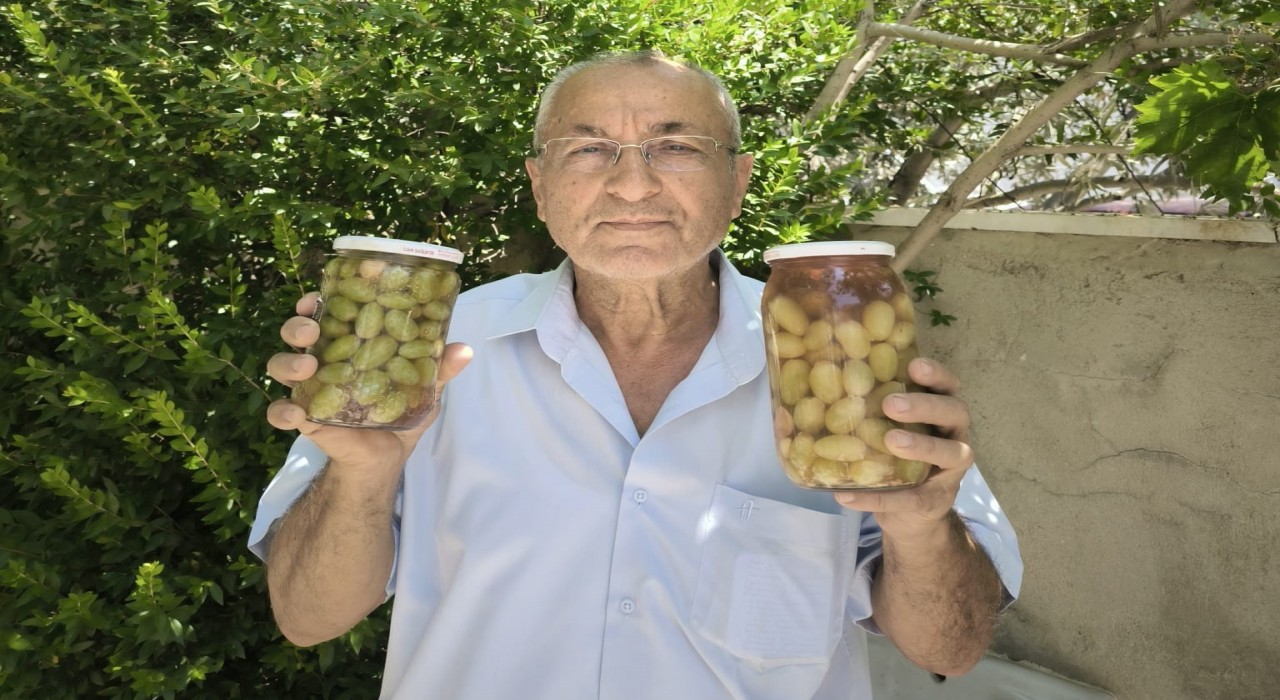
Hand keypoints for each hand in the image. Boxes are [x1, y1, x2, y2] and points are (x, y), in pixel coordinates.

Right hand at [264, 292, 471, 474]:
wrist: (385, 458)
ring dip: (288, 362)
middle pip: (296, 333)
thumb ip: (440, 371)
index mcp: (347, 346)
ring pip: (281, 365)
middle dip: (298, 325)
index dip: (318, 301)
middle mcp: (323, 362)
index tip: (319, 295)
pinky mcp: (304, 419)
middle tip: (311, 329)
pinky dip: (282, 411)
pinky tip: (296, 414)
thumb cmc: (400, 415)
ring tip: (307, 366)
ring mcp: (310, 389)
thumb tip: (465, 350)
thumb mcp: (424, 392)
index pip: (327, 315)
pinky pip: (280, 412)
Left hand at [835, 357, 972, 537]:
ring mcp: (950, 469)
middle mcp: (952, 435)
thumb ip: (848, 414)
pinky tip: (849, 496)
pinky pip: (913, 498)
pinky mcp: (935, 500)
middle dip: (926, 405)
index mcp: (938, 412)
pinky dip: (881, 498)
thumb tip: (784, 410)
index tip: (914, 365)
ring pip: (952, 452)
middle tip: (891, 404)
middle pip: (955, 412)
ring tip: (891, 441)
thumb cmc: (889, 457)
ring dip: (922, 445)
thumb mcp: (873, 431)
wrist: (907, 513)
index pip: (947, 385)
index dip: (936, 373)